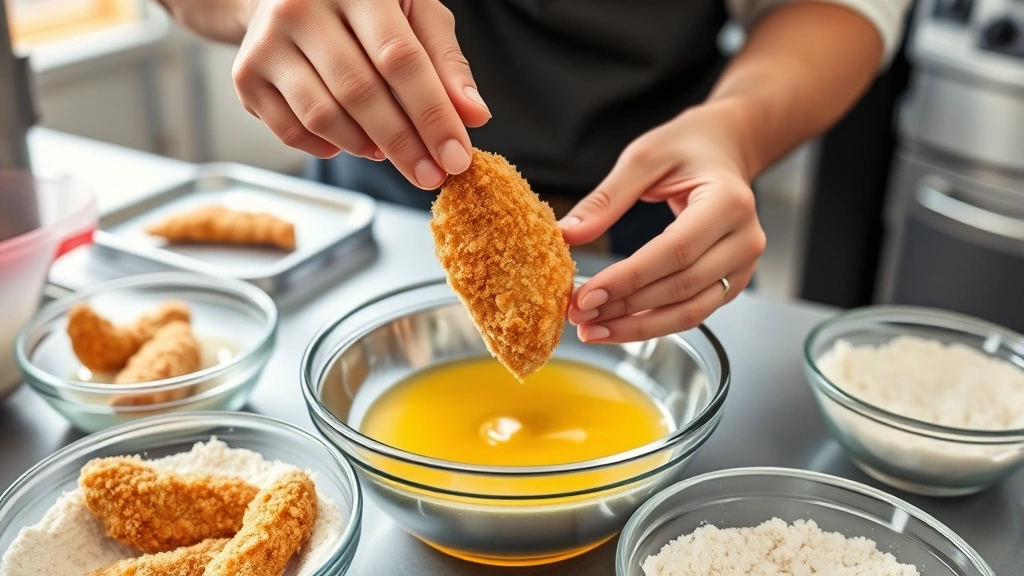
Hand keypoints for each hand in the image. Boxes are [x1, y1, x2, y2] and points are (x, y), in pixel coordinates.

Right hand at [231, 0, 490, 187]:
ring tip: (392, 150)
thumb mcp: (415, 14)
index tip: (456, 156)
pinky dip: (329, 148)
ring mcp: (267, 42)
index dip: (432, 114)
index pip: (400, 59)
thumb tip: (474, 115)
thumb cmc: (364, 5)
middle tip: (432, 175)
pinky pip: (292, 132)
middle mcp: (302, 6)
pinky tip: (352, 140)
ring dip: (367, 147)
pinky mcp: (246, 76)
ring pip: (323, 116)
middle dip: (404, 144)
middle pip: (360, 92)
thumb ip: (446, 63)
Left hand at [561, 102, 765, 342]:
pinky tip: (617, 326)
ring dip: (638, 327)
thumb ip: (606, 199)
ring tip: (592, 330)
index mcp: (728, 202)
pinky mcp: (733, 281)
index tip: (587, 295)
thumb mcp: (643, 158)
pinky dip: (654, 324)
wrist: (724, 148)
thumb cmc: (686, 147)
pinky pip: (693, 312)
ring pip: (690, 311)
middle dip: (625, 307)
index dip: (629, 278)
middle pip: (681, 287)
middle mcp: (744, 238)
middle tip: (579, 315)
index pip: (675, 251)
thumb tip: (567, 235)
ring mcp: (743, 264)